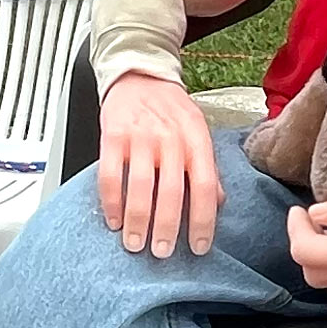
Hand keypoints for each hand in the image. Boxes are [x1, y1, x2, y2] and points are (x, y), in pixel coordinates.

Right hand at [95, 72, 221, 257]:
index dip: (203, 220)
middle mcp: (170, 139)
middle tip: (163, 252)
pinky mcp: (112, 136)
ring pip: (140, 187)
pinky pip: (110, 176)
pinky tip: (114, 221)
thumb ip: (207, 167)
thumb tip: (216, 203)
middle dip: (167, 228)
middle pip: (171, 192)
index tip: (199, 246)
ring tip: (136, 244)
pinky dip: (111, 203)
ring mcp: (140, 137)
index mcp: (196, 139)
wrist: (140, 75)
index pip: (204, 186)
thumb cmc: (171, 108)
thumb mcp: (199, 132)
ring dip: (138, 221)